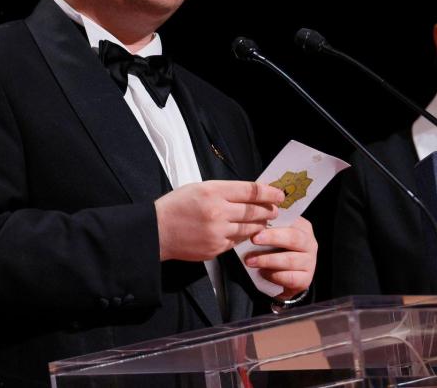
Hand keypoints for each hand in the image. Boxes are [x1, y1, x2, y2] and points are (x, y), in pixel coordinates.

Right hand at [155, 181, 282, 261]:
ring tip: (265, 220)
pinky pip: (237, 241)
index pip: (251, 190)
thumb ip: (225, 190)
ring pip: (249, 228)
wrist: (156, 231)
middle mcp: (217, 211)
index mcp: (213, 191)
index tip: (279, 194)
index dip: (269, 192)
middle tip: (275, 209)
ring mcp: (217, 232)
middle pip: (254, 210)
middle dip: (268, 209)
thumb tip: (251, 193)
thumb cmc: (176, 206)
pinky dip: (245, 236)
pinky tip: (248, 232)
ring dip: (260, 224)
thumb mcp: (200, 188)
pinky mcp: (216, 249)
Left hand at [245, 216, 316, 299]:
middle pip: (293, 238)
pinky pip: (290, 278)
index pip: (291, 221)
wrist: (283, 275)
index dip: (274, 223)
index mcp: (303, 227)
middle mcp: (309, 244)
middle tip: (254, 239)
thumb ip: (268, 229)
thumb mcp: (274, 236)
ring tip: (250, 260)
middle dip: (272, 238)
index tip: (257, 225)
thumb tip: (253, 226)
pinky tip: (262, 272)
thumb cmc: (275, 251)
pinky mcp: (305, 279)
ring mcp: (309, 262)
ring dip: (267, 260)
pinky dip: (274, 275)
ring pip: (290, 260)